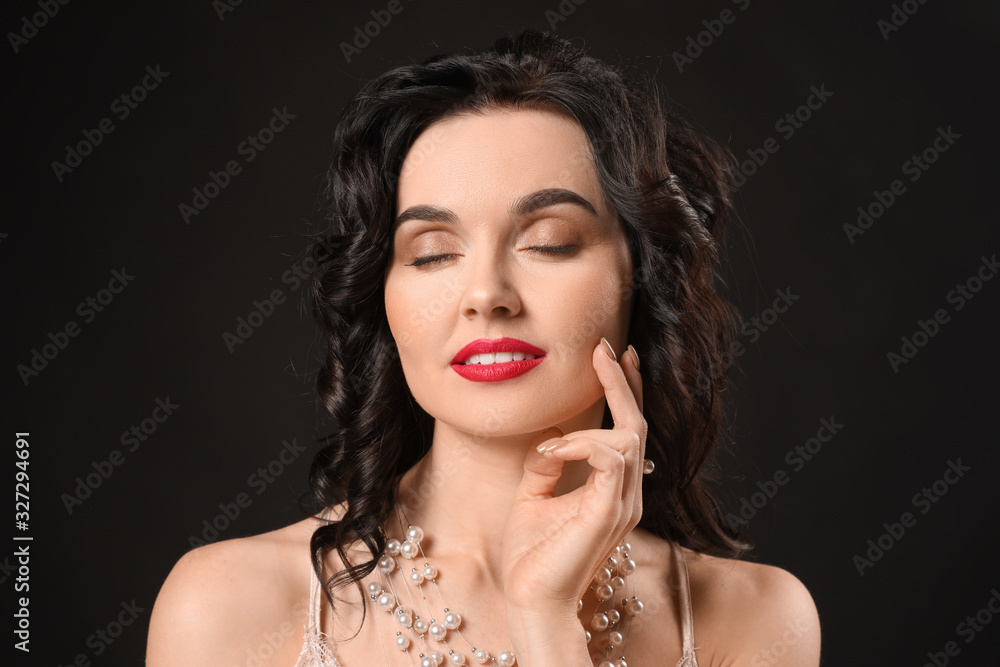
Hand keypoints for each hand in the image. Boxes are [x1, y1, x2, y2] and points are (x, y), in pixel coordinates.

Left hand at [501, 337, 645, 616]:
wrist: (531, 599)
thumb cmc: (532, 555)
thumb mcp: (532, 494)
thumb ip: (546, 463)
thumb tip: (550, 437)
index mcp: (613, 492)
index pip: (627, 432)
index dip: (624, 391)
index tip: (613, 356)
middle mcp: (626, 496)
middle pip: (636, 426)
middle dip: (621, 384)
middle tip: (604, 350)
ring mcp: (623, 505)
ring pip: (627, 438)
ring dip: (587, 427)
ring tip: (552, 445)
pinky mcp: (609, 513)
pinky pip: (610, 457)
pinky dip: (581, 444)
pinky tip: (554, 451)